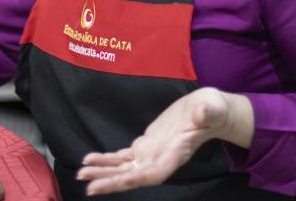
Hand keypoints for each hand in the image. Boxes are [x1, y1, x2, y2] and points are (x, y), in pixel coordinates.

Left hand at [76, 87, 251, 195]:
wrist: (208, 110)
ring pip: (124, 169)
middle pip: (133, 176)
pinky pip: (123, 157)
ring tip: (81, 174)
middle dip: (112, 182)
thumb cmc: (212, 110)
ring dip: (103, 172)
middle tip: (89, 187)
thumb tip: (202, 114)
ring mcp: (151, 154)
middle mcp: (161, 160)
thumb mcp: (213, 108)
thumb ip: (208, 113)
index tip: (120, 181)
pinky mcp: (145, 146)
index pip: (154, 173)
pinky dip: (106, 159)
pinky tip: (90, 160)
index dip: (137, 178)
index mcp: (176, 154)